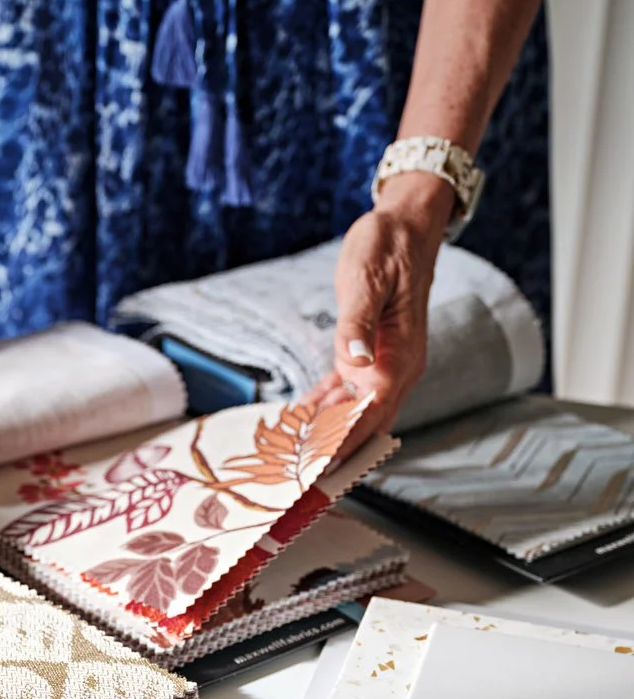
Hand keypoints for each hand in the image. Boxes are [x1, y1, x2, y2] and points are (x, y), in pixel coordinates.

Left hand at [304, 173, 453, 457]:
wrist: (406, 224)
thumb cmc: (388, 245)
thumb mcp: (368, 279)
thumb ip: (357, 324)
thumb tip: (355, 362)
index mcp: (399, 355)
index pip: (371, 411)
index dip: (344, 440)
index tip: (318, 465)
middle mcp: (397, 366)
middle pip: (365, 422)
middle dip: (334, 449)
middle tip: (297, 475)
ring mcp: (386, 363)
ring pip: (355, 411)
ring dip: (327, 432)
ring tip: (290, 454)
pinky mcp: (372, 353)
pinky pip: (348, 390)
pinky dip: (325, 406)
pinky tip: (301, 418)